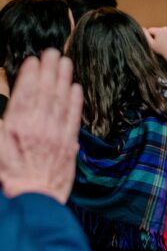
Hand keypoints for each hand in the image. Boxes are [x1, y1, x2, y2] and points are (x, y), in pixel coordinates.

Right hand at [0, 50, 82, 201]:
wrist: (33, 197)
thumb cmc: (10, 175)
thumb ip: (2, 127)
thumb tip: (5, 113)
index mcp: (16, 126)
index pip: (25, 94)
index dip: (30, 75)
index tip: (34, 60)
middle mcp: (38, 127)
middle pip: (45, 93)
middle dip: (49, 71)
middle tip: (53, 52)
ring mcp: (55, 135)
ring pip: (61, 101)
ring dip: (63, 80)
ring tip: (66, 63)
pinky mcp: (69, 144)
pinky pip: (73, 118)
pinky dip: (75, 102)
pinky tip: (77, 88)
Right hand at [144, 27, 166, 62]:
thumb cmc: (161, 50)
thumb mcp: (151, 44)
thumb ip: (145, 35)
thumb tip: (142, 28)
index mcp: (159, 30)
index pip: (150, 30)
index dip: (150, 36)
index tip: (153, 42)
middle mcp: (165, 28)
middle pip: (156, 30)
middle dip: (156, 35)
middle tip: (159, 43)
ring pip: (161, 31)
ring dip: (161, 35)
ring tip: (163, 43)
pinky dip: (166, 35)